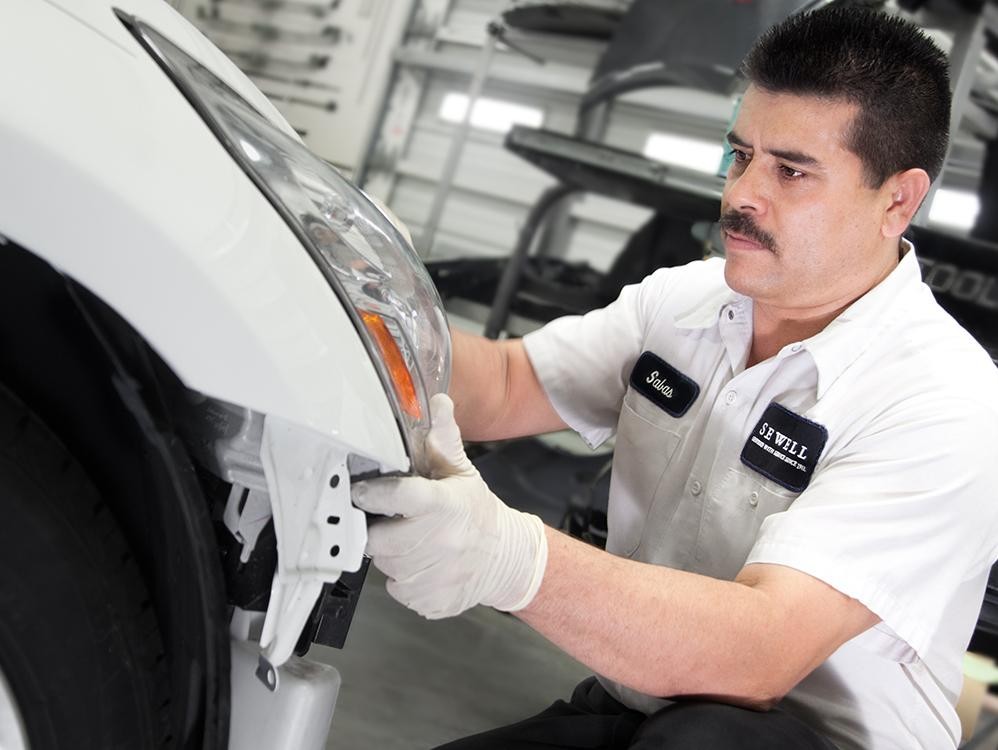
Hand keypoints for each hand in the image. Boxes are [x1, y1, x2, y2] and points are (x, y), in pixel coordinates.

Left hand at [351, 394, 547, 618]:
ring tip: (413, 542)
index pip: (398, 495)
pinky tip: (422, 565)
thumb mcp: (463, 474)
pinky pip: (397, 589)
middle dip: (381, 529)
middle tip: (394, 521)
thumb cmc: (478, 514)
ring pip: (385, 565)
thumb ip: (444, 440)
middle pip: (379, 539)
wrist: (507, 560)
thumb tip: (437, 402)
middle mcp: (438, 542)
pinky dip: (403, 579)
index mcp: (444, 505)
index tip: (361, 491)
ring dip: (392, 554)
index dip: (373, 493)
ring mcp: (433, 576)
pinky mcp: (428, 601)